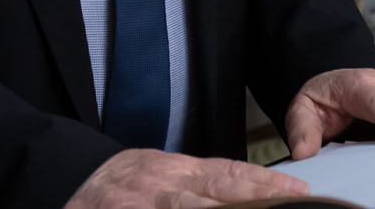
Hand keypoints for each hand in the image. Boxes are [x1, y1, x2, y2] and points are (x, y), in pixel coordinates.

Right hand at [64, 147, 309, 208]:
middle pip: (220, 195)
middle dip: (257, 201)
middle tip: (292, 204)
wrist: (75, 180)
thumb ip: (203, 182)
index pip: (230, 174)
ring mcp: (148, 205)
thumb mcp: (166, 171)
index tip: (298, 191)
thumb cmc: (127, 180)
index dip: (265, 183)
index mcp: (180, 170)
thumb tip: (248, 190)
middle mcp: (168, 187)